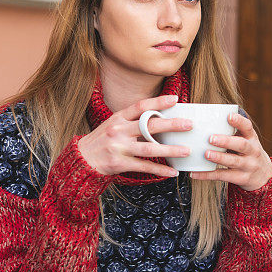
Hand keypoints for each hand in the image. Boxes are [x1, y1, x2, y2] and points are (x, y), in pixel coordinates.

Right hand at [77, 95, 191, 176]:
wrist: (82, 158)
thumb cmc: (103, 139)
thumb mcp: (113, 124)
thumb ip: (132, 120)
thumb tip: (159, 116)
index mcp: (118, 118)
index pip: (140, 106)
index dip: (158, 102)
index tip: (175, 99)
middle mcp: (119, 131)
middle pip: (149, 126)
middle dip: (172, 125)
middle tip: (189, 125)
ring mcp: (119, 148)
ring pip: (150, 149)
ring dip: (170, 150)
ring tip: (186, 151)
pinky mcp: (120, 164)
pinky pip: (144, 167)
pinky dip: (160, 169)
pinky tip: (173, 172)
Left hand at [190, 112, 271, 190]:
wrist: (263, 175)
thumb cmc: (248, 153)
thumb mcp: (246, 140)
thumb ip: (233, 132)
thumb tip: (206, 119)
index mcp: (251, 138)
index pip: (247, 127)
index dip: (239, 121)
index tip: (229, 116)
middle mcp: (252, 151)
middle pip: (242, 145)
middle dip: (226, 141)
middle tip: (211, 138)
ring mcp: (248, 166)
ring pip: (233, 161)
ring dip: (219, 158)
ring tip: (206, 154)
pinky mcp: (241, 178)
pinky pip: (223, 176)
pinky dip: (208, 175)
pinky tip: (195, 173)